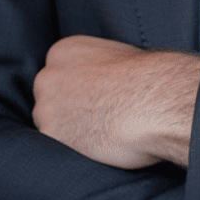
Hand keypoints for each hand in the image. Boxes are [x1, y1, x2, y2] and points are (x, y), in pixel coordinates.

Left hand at [32, 35, 199, 169]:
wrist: (152, 100)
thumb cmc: (145, 78)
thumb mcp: (117, 55)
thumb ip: (95, 66)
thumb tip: (95, 80)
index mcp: (63, 51)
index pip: (57, 73)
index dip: (75, 89)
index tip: (91, 98)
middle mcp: (48, 76)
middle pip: (48, 98)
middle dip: (67, 108)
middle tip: (95, 116)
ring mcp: (46, 106)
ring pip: (50, 123)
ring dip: (69, 130)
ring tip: (100, 130)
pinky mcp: (51, 136)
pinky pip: (58, 146)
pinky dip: (74, 148)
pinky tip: (97, 142)